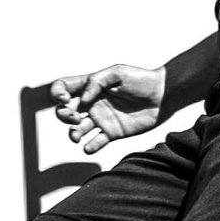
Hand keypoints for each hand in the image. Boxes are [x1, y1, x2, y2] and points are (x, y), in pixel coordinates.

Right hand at [49, 60, 166, 155]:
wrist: (162, 95)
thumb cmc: (140, 79)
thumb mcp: (117, 72)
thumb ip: (96, 82)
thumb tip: (83, 100)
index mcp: (90, 86)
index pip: (64, 87)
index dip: (57, 92)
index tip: (65, 98)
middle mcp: (92, 103)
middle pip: (65, 111)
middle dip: (63, 116)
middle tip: (76, 117)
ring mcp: (101, 119)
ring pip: (77, 130)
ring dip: (72, 134)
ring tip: (77, 135)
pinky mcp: (112, 133)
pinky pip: (96, 143)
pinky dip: (89, 147)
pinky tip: (90, 147)